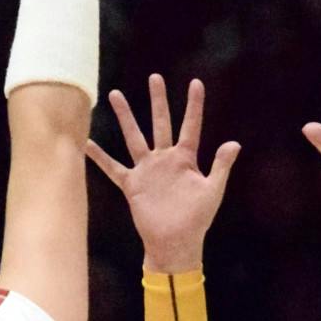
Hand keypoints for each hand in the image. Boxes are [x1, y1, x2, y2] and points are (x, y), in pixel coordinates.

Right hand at [87, 75, 239, 272]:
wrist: (175, 242)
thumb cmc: (197, 219)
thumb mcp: (213, 190)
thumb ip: (221, 166)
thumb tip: (235, 143)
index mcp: (186, 159)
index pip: (191, 125)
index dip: (194, 105)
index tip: (196, 82)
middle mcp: (165, 159)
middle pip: (160, 122)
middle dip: (158, 100)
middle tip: (155, 77)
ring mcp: (147, 170)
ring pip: (134, 137)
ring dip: (126, 116)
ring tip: (115, 94)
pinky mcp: (132, 185)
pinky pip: (113, 168)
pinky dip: (100, 157)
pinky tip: (86, 143)